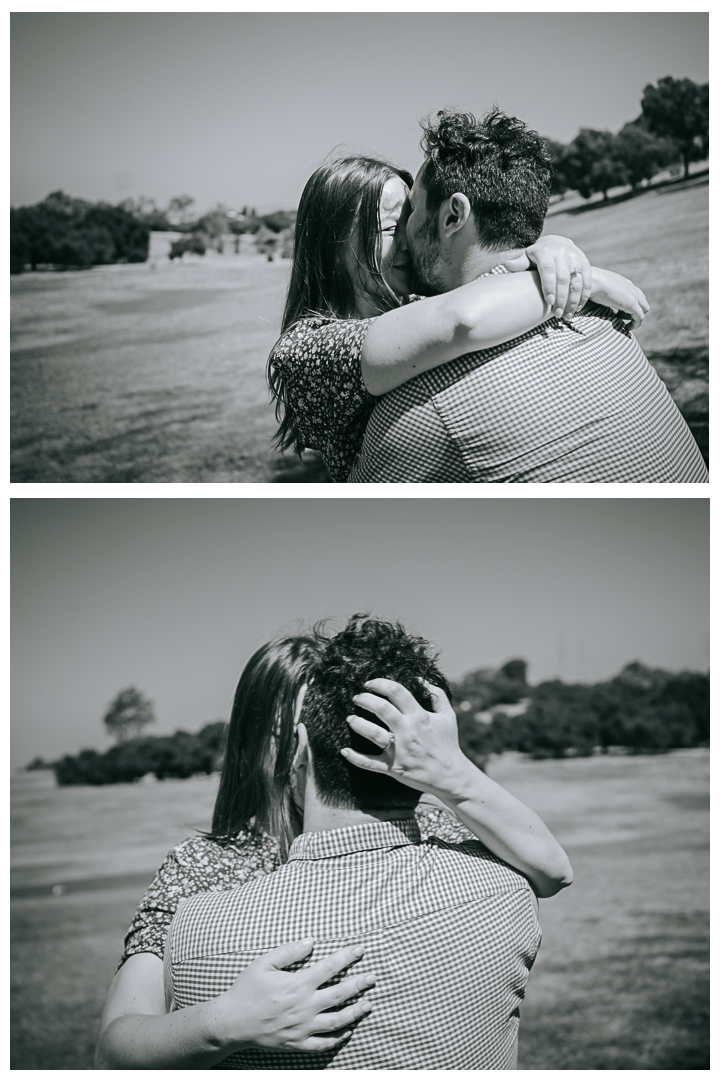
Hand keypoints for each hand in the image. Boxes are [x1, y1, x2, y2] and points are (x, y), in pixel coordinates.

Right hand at [213, 940, 374, 1053]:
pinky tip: (348, 1031)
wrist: (232, 1022)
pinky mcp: (297, 1042)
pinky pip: (323, 1044)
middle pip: (340, 995)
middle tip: (373, 978)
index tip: (360, 950)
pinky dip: (338, 1038)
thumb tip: (311, 942)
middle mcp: (305, 1006)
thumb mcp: (264, 963)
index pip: (330, 968)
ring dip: (355, 1012)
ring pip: (337, 1021)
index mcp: (298, 984)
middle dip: (359, 984)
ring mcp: (303, 1027)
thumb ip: (289, 951)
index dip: (347, 957)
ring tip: (368, 1004)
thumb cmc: (247, 989)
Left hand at [342, 678, 469, 798]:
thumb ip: (437, 695)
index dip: (380, 683)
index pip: (397, 692)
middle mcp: (408, 731)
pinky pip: (370, 763)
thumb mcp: (448, 716)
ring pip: (372, 733)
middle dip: (365, 699)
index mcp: (420, 717)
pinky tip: (344, 751)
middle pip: (381, 708)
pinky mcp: (393, 768)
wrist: (451, 775)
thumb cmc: (448, 744)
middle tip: (357, 697)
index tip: (370, 683)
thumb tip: (421, 679)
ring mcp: (399, 750)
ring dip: (358, 724)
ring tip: (350, 718)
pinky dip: (355, 758)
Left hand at [504, 235, 591, 318]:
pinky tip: (577, 308)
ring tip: (566, 315)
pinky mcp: (585, 264)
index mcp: (546, 251)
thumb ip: (520, 263)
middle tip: (557, 314)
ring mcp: (576, 257)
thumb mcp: (527, 258)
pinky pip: (587, 282)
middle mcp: (562, 252)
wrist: (558, 244)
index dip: (549, 286)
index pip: (549, 269)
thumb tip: (507, 265)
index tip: (549, 302)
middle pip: (564, 278)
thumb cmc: (537, 257)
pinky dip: (583, 297)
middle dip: (562, 298)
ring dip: (573, 301)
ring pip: (577, 282)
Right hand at [589, 267, 649, 330]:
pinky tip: (626, 328)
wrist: (593, 281)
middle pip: (643, 301)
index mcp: (624, 283)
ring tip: (626, 326)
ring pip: (644, 309)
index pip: (635, 293)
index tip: (618, 313)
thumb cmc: (590, 284)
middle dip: (635, 311)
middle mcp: (632, 288)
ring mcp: (633, 296)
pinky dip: (635, 324)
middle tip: (623, 319)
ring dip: (636, 319)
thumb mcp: (597, 286)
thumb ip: (598, 292)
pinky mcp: (632, 304)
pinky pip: (640, 318)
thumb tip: (586, 298)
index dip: (629, 305)